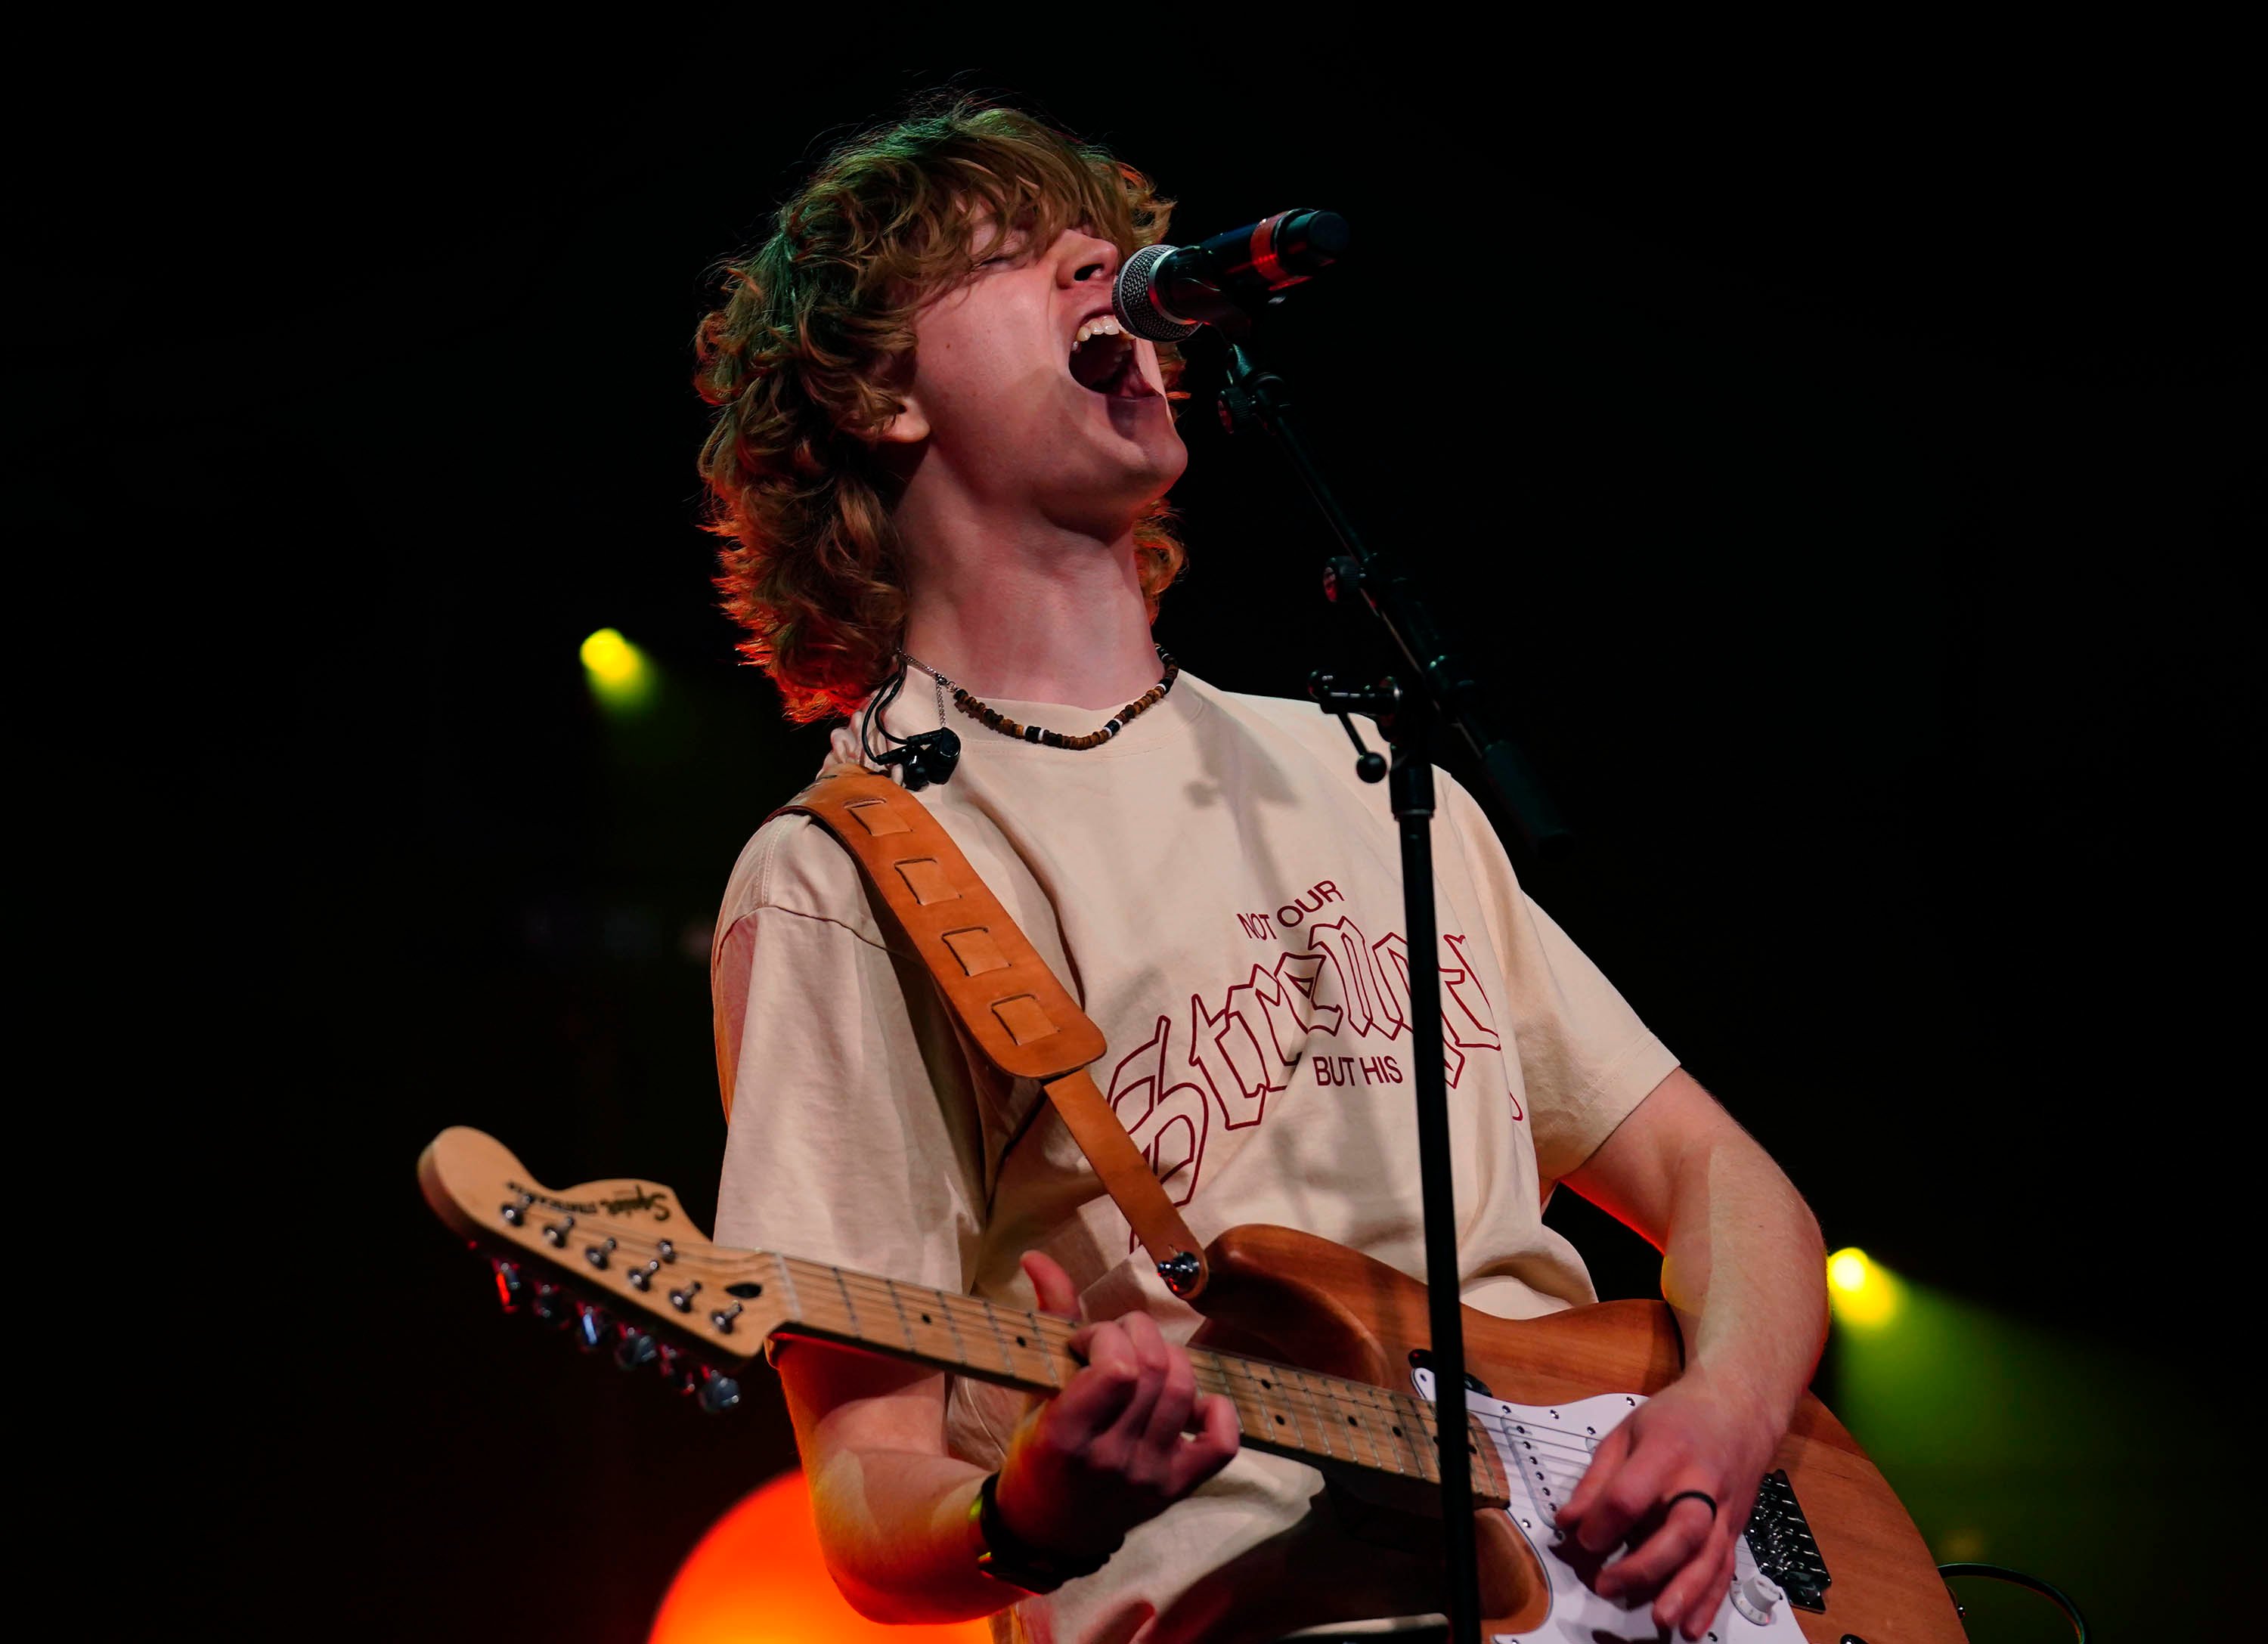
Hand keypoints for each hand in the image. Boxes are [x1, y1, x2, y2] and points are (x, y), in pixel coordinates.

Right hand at [991, 1250, 1241, 1560]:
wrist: (1049, 1527)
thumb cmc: (1036, 1449)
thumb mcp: (1032, 1388)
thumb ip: (1049, 1319)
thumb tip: (1038, 1255)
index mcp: (1065, 1436)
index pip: (1117, 1369)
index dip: (1107, 1337)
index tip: (1088, 1341)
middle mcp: (1112, 1460)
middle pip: (1156, 1370)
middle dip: (1138, 1335)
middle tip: (1118, 1342)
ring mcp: (1149, 1477)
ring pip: (1186, 1392)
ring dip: (1170, 1358)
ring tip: (1146, 1362)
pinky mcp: (1177, 1489)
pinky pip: (1222, 1443)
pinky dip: (1216, 1409)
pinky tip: (1192, 1401)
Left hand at [1552, 1368, 1784, 1640]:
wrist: (1739, 1408)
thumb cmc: (1677, 1417)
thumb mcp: (1627, 1431)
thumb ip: (1597, 1478)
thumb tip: (1567, 1522)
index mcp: (1667, 1450)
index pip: (1632, 1493)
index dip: (1602, 1521)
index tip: (1581, 1538)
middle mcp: (1702, 1481)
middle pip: (1682, 1529)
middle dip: (1645, 1564)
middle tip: (1608, 1585)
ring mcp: (1724, 1507)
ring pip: (1710, 1555)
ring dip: (1685, 1592)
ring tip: (1659, 1619)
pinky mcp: (1735, 1527)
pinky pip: (1726, 1568)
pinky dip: (1710, 1600)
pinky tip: (1693, 1626)